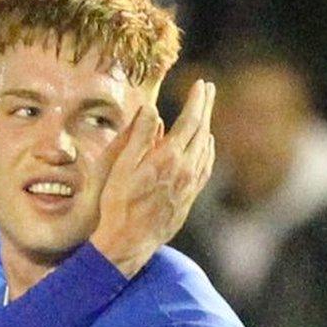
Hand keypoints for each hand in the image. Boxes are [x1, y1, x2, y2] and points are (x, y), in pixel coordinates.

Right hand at [89, 79, 217, 276]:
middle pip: (202, 131)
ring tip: (205, 112)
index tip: (202, 84)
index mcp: (168, 158)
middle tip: (209, 89)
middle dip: (206, 107)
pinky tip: (206, 145)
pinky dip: (208, 150)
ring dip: (207, 126)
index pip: (191, 121)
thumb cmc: (118, 203)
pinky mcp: (190, 197)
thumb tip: (151, 109)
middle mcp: (185, 170)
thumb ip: (138, 136)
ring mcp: (190, 185)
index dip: (197, 101)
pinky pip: (206, 167)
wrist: (129, 241)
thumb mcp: (121, 166)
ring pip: (206, 149)